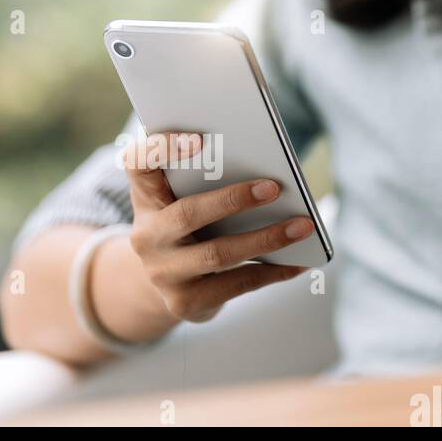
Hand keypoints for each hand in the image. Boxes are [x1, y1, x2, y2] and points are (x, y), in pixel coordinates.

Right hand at [121, 132, 313, 322]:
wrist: (167, 282)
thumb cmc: (188, 226)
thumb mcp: (183, 198)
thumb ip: (207, 179)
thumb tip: (269, 176)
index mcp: (146, 196)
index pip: (138, 163)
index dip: (163, 148)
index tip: (199, 139)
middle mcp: (146, 235)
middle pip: (188, 213)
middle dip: (233, 200)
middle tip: (274, 188)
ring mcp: (162, 272)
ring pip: (218, 254)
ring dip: (266, 239)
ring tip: (302, 226)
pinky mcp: (185, 301)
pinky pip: (236, 285)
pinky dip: (273, 272)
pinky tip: (299, 263)